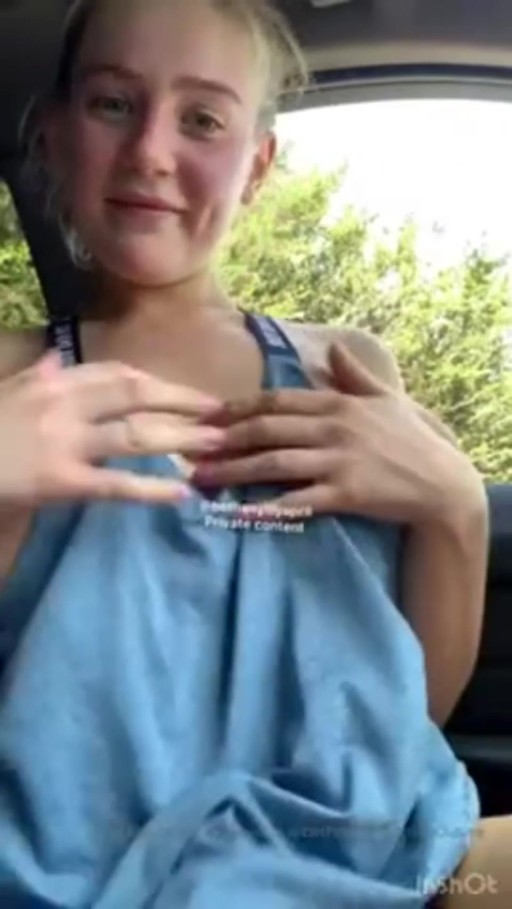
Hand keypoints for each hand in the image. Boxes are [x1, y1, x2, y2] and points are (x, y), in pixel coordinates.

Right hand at [0, 353, 225, 505]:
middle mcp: (66, 403)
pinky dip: (152, 489)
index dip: (159, 384)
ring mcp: (66, 442)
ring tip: (215, 446)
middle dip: (183, 402)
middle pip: (137, 396)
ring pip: (135, 436)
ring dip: (181, 439)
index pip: (119, 374)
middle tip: (221, 413)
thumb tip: (53, 357)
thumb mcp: (8, 391)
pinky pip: (116, 484)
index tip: (189, 393)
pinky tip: (182, 494)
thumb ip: (36, 375)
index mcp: (55, 380)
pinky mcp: (62, 481)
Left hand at [191, 342, 480, 524]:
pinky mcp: (346, 493)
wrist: (442, 483)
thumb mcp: (386, 398)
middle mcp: (332, 427)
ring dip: (234, 471)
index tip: (206, 416)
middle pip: (267, 430)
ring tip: (202, 479)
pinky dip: (269, 507)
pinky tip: (241, 513)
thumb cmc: (410, 439)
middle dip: (224, 439)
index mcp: (336, 403)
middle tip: (189, 448)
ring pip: (275, 463)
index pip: (276, 400)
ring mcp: (338, 461)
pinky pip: (299, 501)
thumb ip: (355, 374)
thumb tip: (334, 349)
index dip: (237, 408)